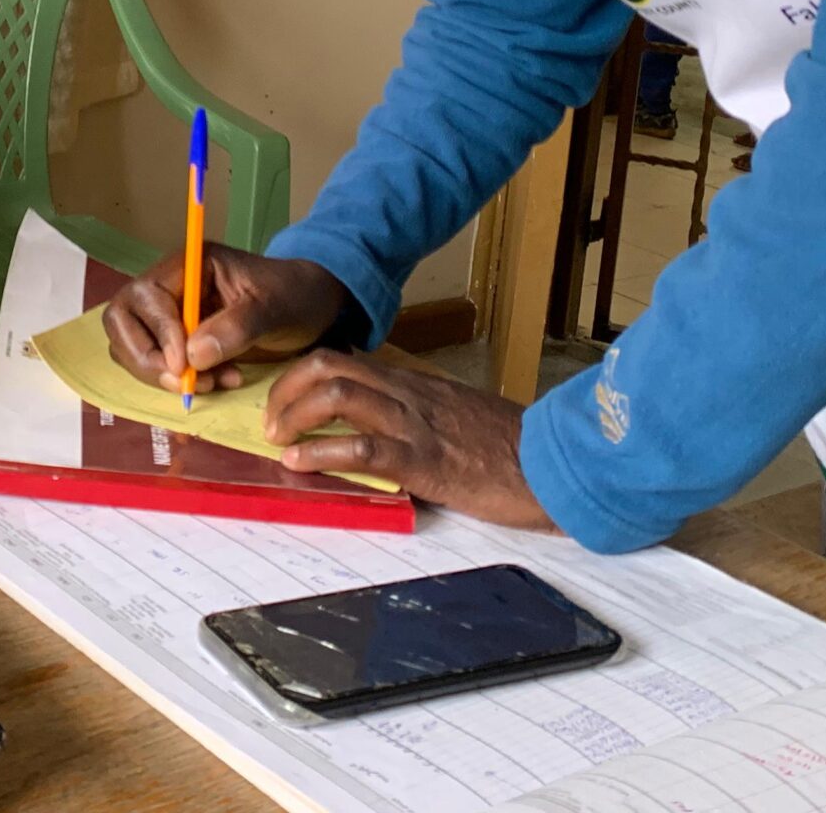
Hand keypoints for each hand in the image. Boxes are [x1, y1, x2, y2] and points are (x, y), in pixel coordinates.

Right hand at [102, 245, 349, 392]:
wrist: (311, 307)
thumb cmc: (294, 296)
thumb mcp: (273, 308)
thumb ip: (235, 328)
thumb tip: (192, 356)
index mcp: (188, 264)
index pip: (147, 296)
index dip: (159, 333)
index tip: (184, 366)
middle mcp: (169, 285)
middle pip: (122, 320)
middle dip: (146, 357)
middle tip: (183, 383)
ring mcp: (168, 313)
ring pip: (129, 345)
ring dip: (159, 373)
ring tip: (209, 384)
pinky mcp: (174, 339)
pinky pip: (153, 362)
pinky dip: (173, 379)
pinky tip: (215, 383)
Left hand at [264, 350, 555, 530]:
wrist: (555, 465)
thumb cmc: (508, 448)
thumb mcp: (454, 417)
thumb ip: (416, 413)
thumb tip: (374, 425)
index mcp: (413, 384)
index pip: (344, 360)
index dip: (301, 375)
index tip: (281, 400)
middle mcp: (408, 394)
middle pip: (329, 367)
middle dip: (286, 389)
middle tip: (270, 421)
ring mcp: (415, 425)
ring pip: (339, 395)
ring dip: (294, 416)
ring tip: (277, 440)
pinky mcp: (426, 462)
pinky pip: (364, 448)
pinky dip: (322, 453)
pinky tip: (300, 464)